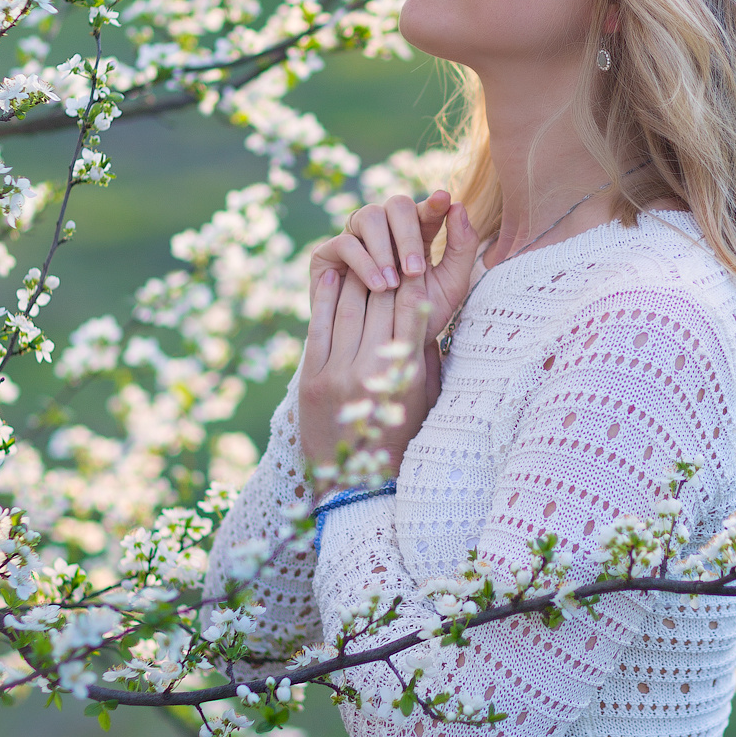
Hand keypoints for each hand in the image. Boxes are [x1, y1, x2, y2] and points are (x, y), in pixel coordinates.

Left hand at [299, 266, 435, 474]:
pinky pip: (319, 327)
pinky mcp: (312, 379)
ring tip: (362, 256)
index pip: (412, 312)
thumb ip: (424, 356)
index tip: (416, 258)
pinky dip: (325, 297)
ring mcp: (338, 373)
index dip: (414, 280)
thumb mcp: (424, 400)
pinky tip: (333, 276)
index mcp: (405, 376)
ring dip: (357, 277)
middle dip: (387, 272)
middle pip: (380, 304)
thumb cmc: (400, 440)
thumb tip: (424, 313)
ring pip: (349, 308)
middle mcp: (372, 370)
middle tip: (389, 247)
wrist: (356, 489)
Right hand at [308, 188, 477, 346]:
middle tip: (415, 270)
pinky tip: (378, 287)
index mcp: (415, 232)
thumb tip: (459, 206)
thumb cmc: (419, 316)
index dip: (433, 203)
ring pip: (370, 216)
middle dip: (408, 234)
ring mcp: (357, 237)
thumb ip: (461, 248)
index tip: (443, 201)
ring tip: (393, 284)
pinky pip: (346, 242)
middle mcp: (385, 229)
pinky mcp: (330, 253)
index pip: (425, 208)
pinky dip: (364, 263)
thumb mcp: (450, 286)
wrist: (386, 350)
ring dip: (385, 249)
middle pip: (396, 205)